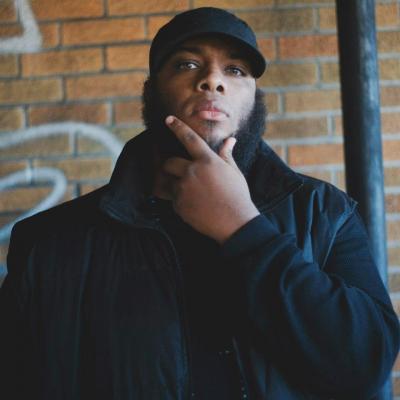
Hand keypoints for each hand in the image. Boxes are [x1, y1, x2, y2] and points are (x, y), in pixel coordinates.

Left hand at [163, 116, 259, 243]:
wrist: (234, 223)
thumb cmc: (237, 196)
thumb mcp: (234, 173)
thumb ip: (226, 155)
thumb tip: (230, 140)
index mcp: (207, 161)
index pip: (189, 139)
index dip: (177, 127)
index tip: (168, 119)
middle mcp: (192, 172)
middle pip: (169, 162)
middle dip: (170, 165)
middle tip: (178, 171)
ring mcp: (184, 189)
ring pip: (167, 182)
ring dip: (173, 183)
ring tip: (187, 191)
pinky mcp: (179, 205)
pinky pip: (172, 199)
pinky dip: (179, 200)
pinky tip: (193, 204)